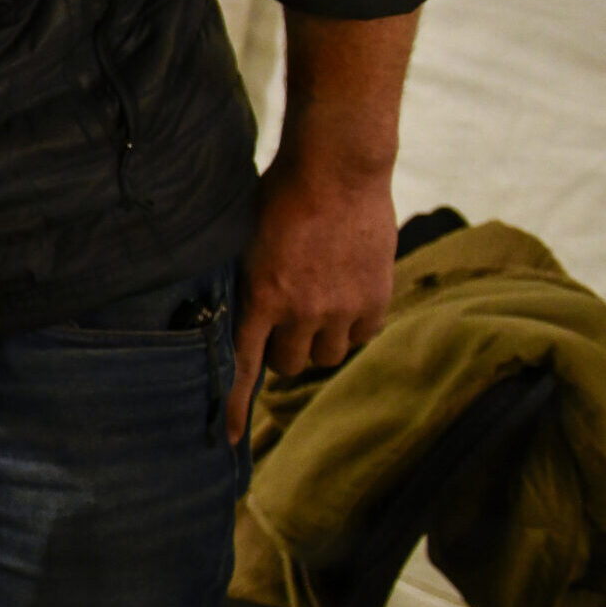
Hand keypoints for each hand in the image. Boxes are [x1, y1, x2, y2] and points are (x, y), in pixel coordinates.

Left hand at [226, 141, 397, 441]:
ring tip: (316, 303)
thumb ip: (248, 284)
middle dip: (284, 350)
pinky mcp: (375, 299)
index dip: (235, 404)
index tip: (230, 437)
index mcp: (261, 296)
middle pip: (291, 365)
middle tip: (285, 322)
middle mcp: (301, 311)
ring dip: (319, 339)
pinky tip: (346, 294)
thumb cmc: (280, 195)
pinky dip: (353, 324)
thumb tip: (242, 316)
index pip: (244, 364)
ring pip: (327, 354)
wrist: (338, 168)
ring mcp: (341, 308)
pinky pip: (362, 335)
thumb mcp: (245, 240)